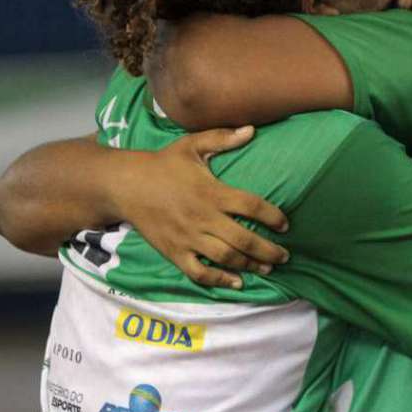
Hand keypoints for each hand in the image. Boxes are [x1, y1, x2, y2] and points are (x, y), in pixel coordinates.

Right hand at [111, 126, 289, 288]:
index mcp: (212, 192)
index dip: (273, 216)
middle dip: (268, 251)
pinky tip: (235, 282)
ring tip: (267, 269)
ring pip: (226, 258)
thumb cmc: (163, 163)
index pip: (251, 206)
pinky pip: (199, 272)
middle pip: (244, 239)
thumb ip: (222, 138)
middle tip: (284, 257)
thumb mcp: (192, 145)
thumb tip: (252, 129)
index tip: (286, 224)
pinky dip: (219, 280)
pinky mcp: (174, 252)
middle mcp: (203, 217)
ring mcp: (188, 238)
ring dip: (250, 266)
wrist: (125, 185)